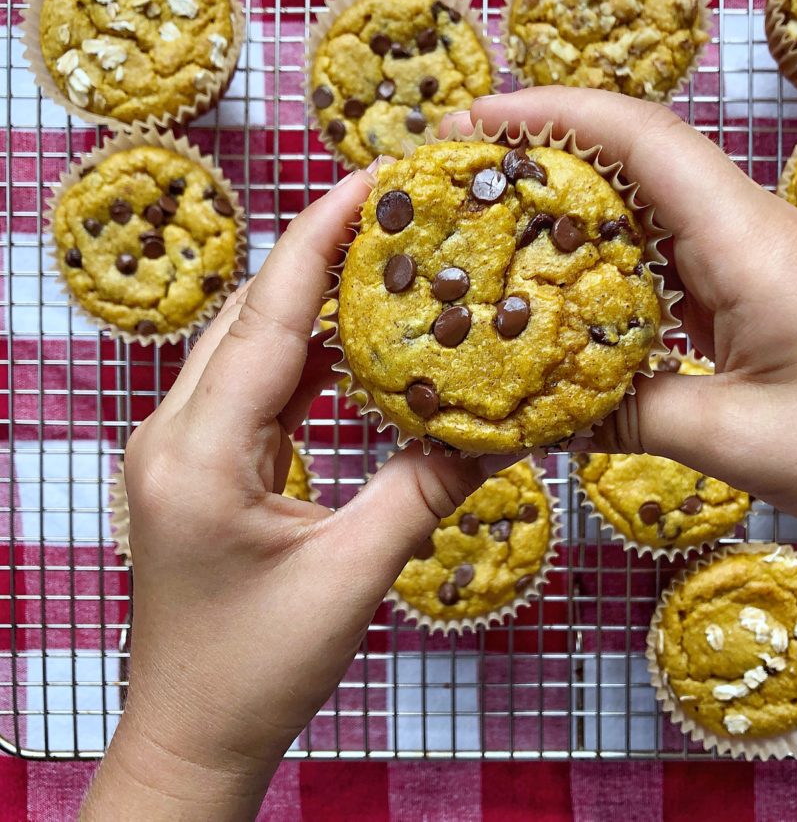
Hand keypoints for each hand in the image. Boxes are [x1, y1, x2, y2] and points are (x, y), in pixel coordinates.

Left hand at [83, 165, 503, 819]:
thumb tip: (501, 433)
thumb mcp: (352, 575)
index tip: (369, 179)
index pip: (265, 316)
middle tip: (394, 213)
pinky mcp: (201, 467)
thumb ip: (424, 491)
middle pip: (250, 316)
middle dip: (318, 256)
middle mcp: (175, 433)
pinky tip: (355, 349)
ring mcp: (181, 449)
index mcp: (200, 452)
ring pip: (249, 348)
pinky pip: (255, 390)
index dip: (318, 239)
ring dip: (311, 306)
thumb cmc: (257, 668)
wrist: (192, 736)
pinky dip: (305, 360)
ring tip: (384, 265)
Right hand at [444, 89, 796, 566]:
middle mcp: (750, 233)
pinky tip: (570, 296)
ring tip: (496, 229)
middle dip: (546, 154)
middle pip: (638, 160)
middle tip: (461, 178)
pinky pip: (673, 262)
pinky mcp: (760, 297)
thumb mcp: (733, 441)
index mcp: (747, 242)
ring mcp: (758, 262)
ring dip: (578, 210)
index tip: (473, 121)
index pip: (640, 139)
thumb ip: (628, 416)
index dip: (552, 114)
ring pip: (652, 210)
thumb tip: (545, 412)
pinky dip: (615, 267)